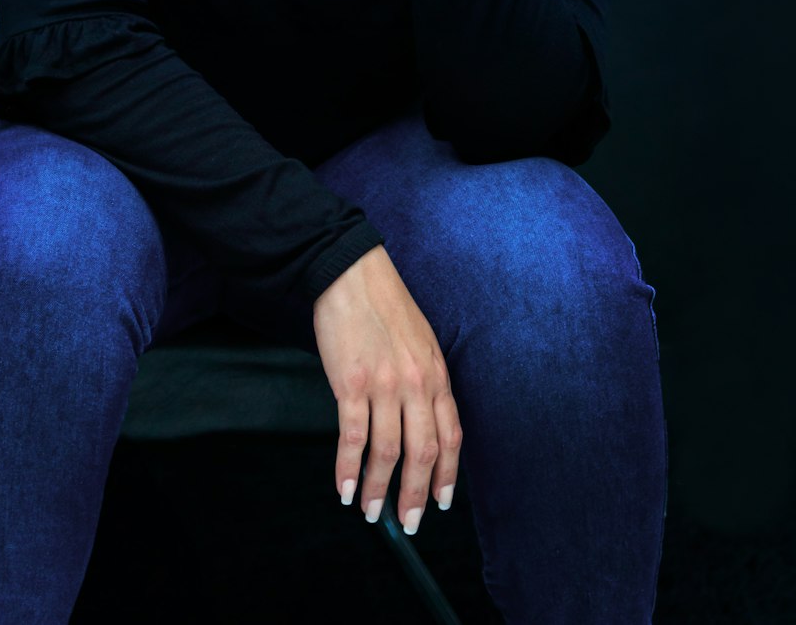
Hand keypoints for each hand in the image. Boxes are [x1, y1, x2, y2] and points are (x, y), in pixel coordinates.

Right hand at [312, 245, 462, 532]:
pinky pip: (352, 437)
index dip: (446, 475)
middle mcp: (416, 383)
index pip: (450, 436)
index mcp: (436, 374)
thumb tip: (418, 419)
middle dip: (416, 495)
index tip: (441, 502)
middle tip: (409, 522)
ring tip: (372, 511)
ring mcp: (384, 384)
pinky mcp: (351, 383)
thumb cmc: (384, 305)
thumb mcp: (420, 341)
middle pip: (423, 452)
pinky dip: (348, 468)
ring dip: (380, 489)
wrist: (352, 273)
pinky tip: (344, 487)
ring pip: (388, 452)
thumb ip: (423, 380)